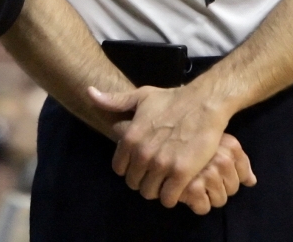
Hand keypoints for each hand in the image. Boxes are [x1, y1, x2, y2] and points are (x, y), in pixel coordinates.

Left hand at [89, 83, 251, 209]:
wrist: (203, 103)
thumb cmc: (172, 100)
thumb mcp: (140, 96)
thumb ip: (114, 100)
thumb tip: (89, 93)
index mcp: (130, 138)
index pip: (120, 169)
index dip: (130, 168)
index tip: (142, 165)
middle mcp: (142, 153)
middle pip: (135, 183)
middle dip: (144, 180)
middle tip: (156, 174)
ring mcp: (161, 165)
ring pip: (151, 193)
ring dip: (158, 189)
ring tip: (167, 180)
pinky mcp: (181, 173)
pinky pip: (169, 199)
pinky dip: (173, 196)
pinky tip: (179, 185)